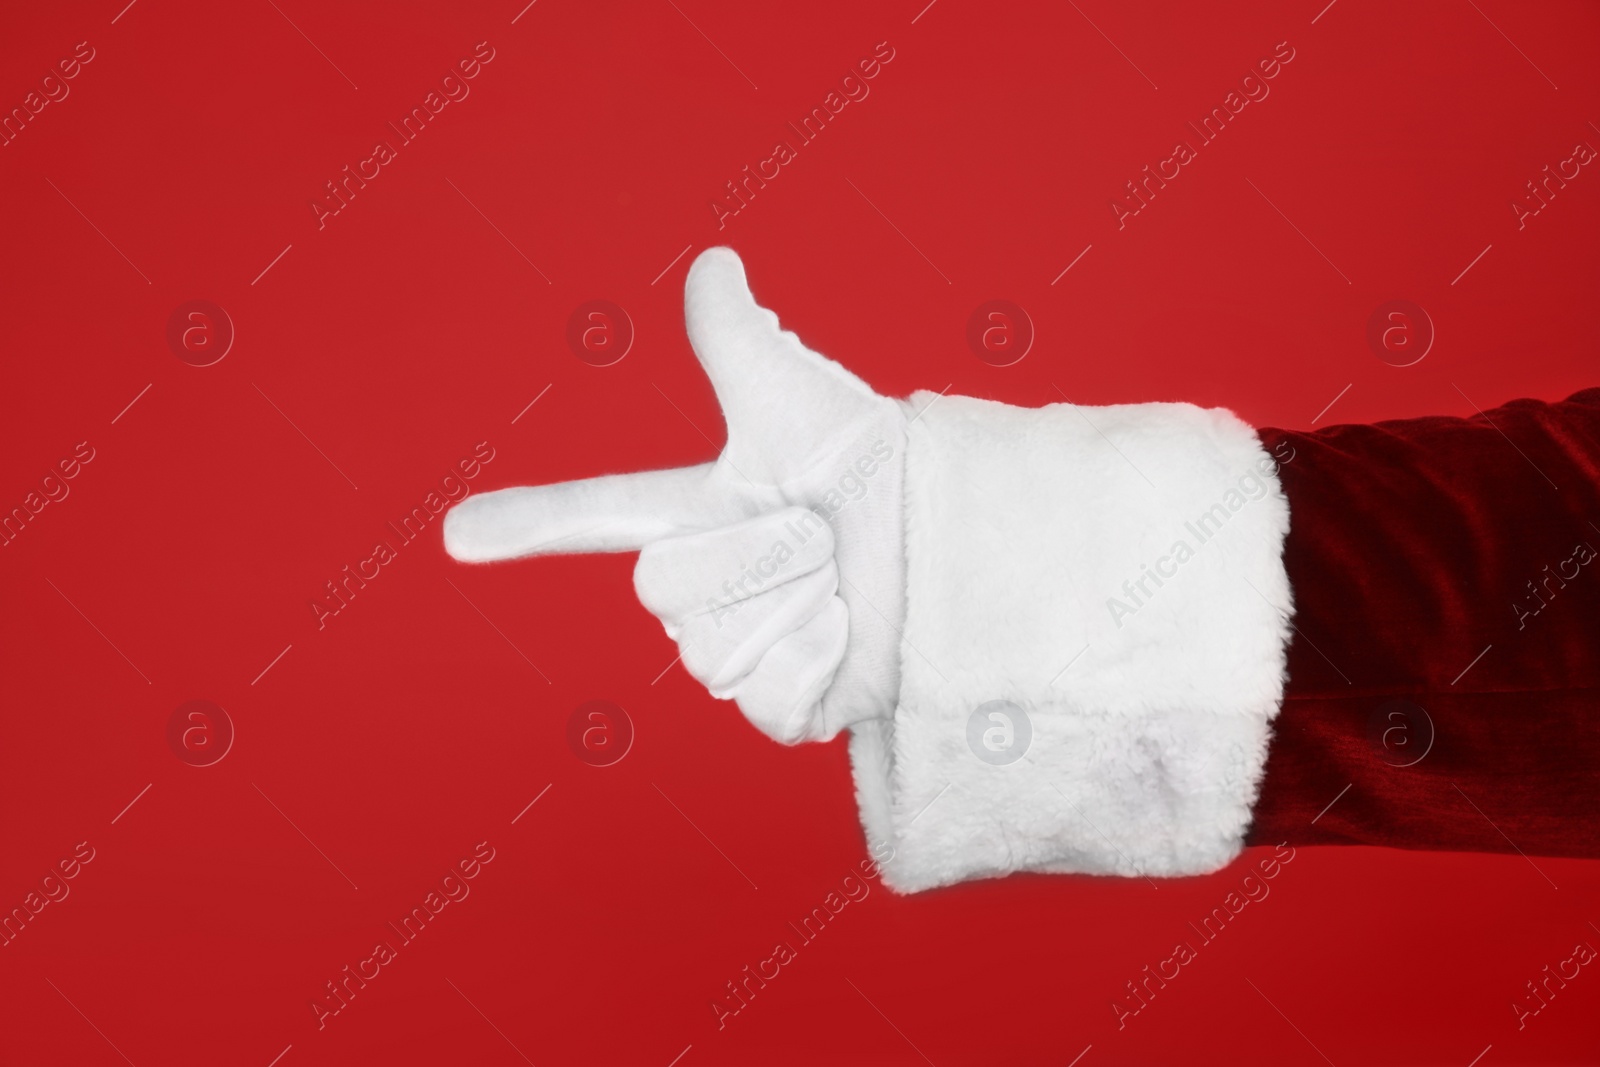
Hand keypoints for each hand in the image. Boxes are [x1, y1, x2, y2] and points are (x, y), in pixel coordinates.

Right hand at [443, 248, 908, 742]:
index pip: (593, 515)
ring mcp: (735, 652)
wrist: (949, 544)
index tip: (454, 532)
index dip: (525, 523)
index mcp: (690, 515)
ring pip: (716, 647)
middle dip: (757, 553)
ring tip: (839, 583)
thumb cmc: (869, 472)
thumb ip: (740, 341)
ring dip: (796, 602)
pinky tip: (850, 634)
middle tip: (817, 534)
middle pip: (667, 590)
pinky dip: (820, 657)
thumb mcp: (800, 404)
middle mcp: (700, 587)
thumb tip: (714, 262)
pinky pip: (767, 695)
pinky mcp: (782, 706)